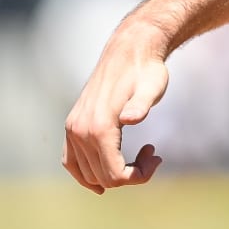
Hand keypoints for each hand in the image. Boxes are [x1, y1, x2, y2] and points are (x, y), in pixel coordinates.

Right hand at [62, 22, 168, 193]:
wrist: (129, 51)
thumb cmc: (146, 71)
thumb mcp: (152, 87)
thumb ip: (142, 104)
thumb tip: (131, 118)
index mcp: (99, 127)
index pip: (115, 175)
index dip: (139, 176)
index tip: (157, 157)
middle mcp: (79, 131)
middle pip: (103, 178)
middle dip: (131, 174)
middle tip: (153, 153)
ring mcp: (72, 129)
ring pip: (87, 174)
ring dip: (114, 172)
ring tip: (141, 154)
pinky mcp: (71, 126)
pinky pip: (71, 161)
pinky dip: (86, 174)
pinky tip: (103, 176)